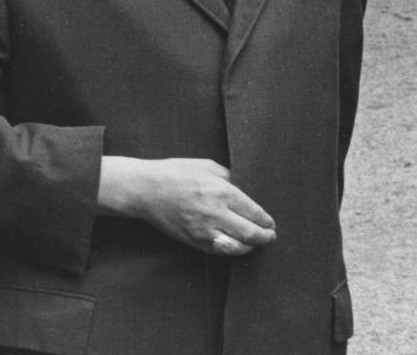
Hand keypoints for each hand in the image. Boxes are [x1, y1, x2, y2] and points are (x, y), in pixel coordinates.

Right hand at [98, 156, 276, 255]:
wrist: (144, 189)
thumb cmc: (176, 173)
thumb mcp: (208, 166)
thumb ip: (229, 178)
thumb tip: (245, 187)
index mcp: (222, 192)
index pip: (254, 212)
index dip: (266, 221)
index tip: (271, 223)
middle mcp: (214, 213)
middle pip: (249, 232)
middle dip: (264, 237)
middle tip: (270, 237)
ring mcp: (202, 230)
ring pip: (234, 247)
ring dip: (249, 247)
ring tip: (256, 244)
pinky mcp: (191, 240)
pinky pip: (217, 250)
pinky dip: (230, 251)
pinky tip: (236, 247)